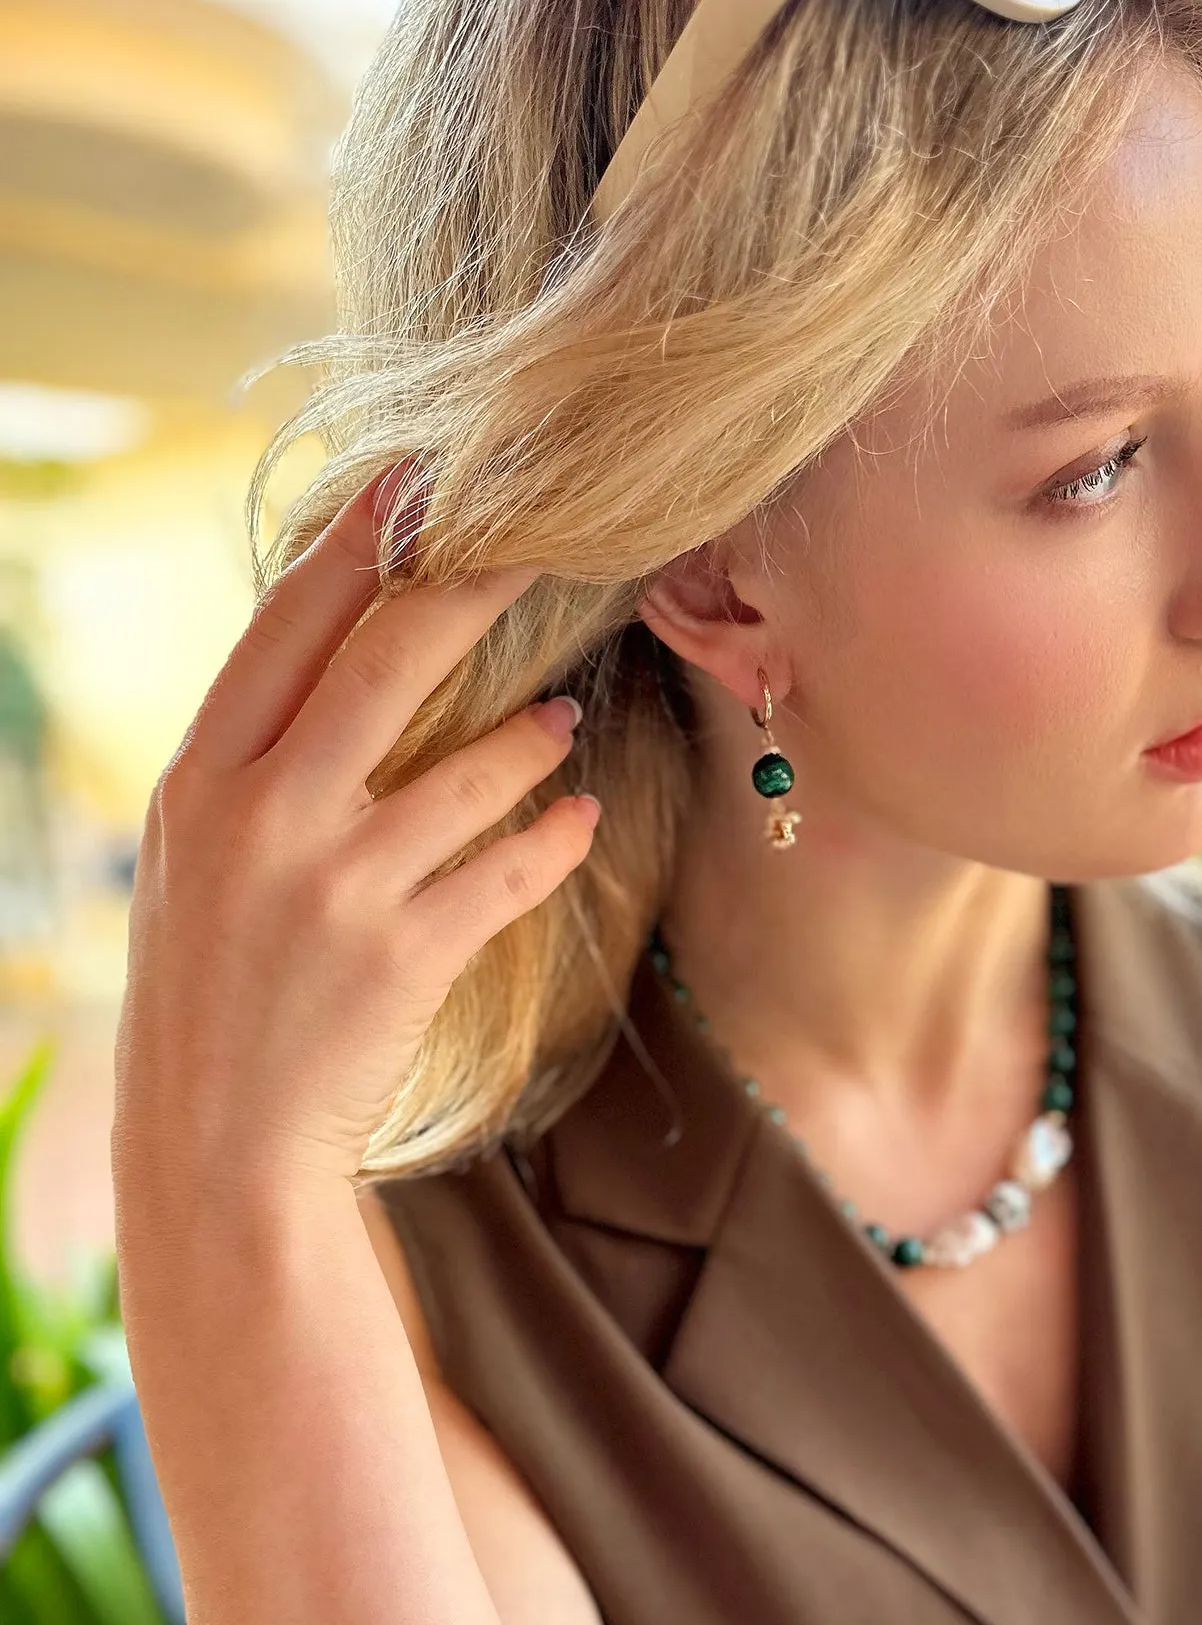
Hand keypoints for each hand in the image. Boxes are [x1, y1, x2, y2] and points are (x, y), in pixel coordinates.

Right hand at [113, 470, 597, 1226]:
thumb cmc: (209, 997)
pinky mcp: (405, 957)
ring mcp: (337, 887)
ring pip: (467, 767)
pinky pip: (508, 871)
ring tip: (561, 719)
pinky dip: (554, 838)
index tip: (416, 482)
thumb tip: (331, 670)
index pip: (284, 627)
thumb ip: (254, 770)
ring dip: (529, 733)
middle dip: (472, 589)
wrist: (217, 1142)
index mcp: (199, 779)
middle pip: (384, 661)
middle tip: (544, 544)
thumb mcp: (194, 863)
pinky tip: (582, 817)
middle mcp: (263, 817)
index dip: (357, 545)